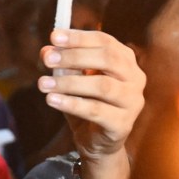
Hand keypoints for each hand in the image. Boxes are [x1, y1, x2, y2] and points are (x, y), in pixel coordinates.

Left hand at [37, 29, 144, 160]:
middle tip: (48, 60)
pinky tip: (52, 100)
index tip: (54, 37)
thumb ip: (61, 64)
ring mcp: (132, 102)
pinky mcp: (123, 124)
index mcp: (125, 60)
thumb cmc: (86, 103)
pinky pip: (96, 111)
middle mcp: (135, 78)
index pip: (105, 41)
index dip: (79, 37)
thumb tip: (47, 51)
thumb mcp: (71, 80)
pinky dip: (72, 104)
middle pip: (108, 59)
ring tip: (43, 83)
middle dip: (74, 57)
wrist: (96, 141)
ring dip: (69, 82)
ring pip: (102, 86)